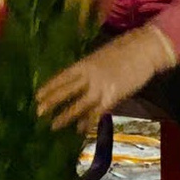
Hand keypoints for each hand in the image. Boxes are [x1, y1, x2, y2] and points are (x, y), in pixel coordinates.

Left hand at [34, 27, 171, 134]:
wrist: (143, 49)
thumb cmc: (122, 51)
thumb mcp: (99, 57)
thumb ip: (86, 71)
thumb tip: (75, 83)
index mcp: (84, 63)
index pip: (62, 77)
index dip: (49, 87)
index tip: (36, 97)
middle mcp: (89, 75)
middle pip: (66, 90)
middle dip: (52, 102)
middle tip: (38, 112)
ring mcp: (101, 86)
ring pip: (79, 104)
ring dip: (66, 116)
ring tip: (53, 125)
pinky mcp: (113, 96)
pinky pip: (97, 111)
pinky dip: (88, 121)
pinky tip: (80, 129)